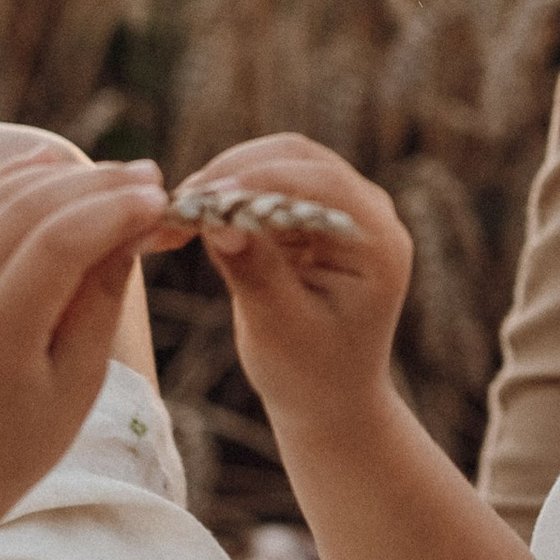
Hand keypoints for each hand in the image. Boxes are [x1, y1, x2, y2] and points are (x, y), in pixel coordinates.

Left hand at [0, 151, 169, 540]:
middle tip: (148, 177)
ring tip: (112, 173)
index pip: (61, 241)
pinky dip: (9, 180)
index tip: (160, 198)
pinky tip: (53, 169)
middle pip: (29, 207)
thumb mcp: (77, 384)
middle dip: (97, 184)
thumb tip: (136, 225)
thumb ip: (103, 298)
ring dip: (58, 175)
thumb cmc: (13, 443)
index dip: (116, 209)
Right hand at [168, 139, 411, 440]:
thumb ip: (254, 271)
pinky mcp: (313, 215)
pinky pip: (269, 185)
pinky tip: (194, 214)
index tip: (206, 196)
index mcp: (378, 241)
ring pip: (280, 163)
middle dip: (238, 171)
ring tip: (181, 204)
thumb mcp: (279, 327)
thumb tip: (217, 219)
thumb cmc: (309, 374)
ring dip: (229, 177)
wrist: (328, 401)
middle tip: (183, 196)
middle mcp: (369, 213)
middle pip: (300, 159)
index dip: (261, 179)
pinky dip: (232, 194)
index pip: (321, 182)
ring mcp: (343, 209)